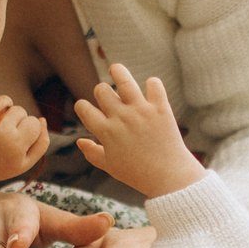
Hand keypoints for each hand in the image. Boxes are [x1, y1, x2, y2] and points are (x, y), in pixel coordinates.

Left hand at [0, 84, 46, 181]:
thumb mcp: (25, 163)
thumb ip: (41, 143)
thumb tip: (42, 119)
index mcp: (15, 143)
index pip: (34, 122)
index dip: (28, 131)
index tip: (18, 141)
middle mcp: (1, 127)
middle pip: (21, 111)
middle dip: (16, 121)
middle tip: (5, 136)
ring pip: (6, 100)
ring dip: (5, 109)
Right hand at [71, 64, 204, 198]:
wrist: (169, 178)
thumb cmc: (137, 174)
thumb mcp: (110, 167)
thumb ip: (92, 153)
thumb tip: (79, 141)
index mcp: (106, 132)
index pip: (84, 108)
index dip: (82, 107)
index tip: (87, 109)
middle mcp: (121, 118)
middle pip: (102, 90)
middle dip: (101, 92)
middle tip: (108, 98)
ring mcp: (141, 111)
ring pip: (124, 79)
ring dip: (118, 71)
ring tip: (115, 69)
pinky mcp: (161, 108)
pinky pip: (154, 85)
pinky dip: (152, 84)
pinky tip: (150, 89)